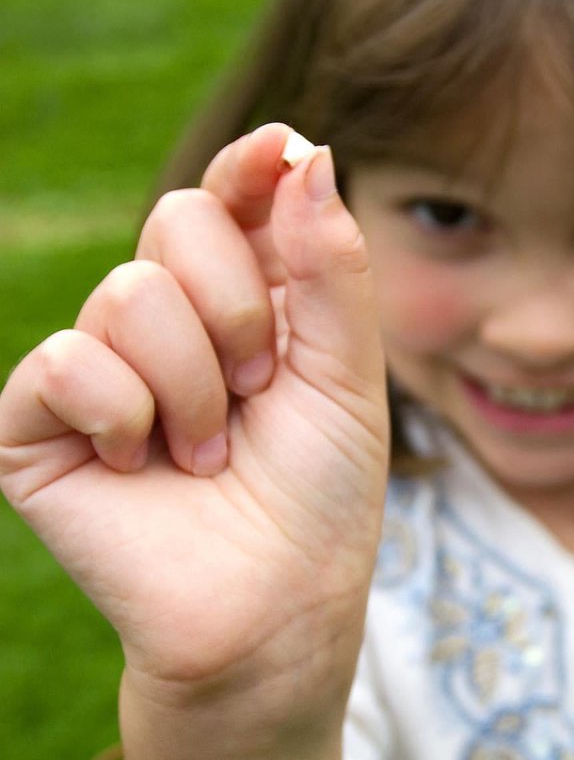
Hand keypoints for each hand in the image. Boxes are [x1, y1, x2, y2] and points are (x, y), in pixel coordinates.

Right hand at [0, 125, 388, 725]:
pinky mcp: (38, 422)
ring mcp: (100, 365)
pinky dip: (125, 416)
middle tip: (258, 388)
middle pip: (178, 217)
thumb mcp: (347, 372)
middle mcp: (167, 316)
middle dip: (236, 306)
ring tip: (209, 452)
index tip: (279, 150)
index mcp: (243, 295)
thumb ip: (328, 264)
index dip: (250, 167)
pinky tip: (144, 466)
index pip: (233, 197)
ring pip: (129, 294)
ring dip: (194, 385)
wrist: (274, 610)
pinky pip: (66, 363)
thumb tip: (304, 149)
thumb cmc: (320, 495)